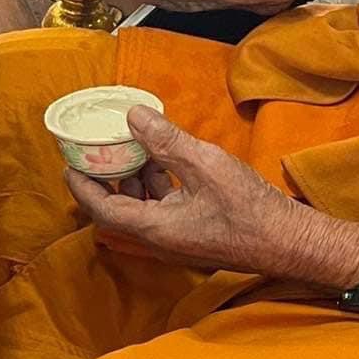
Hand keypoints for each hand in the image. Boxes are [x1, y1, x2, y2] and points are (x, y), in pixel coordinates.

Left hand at [62, 107, 323, 275]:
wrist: (288, 241)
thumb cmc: (250, 209)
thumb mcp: (206, 165)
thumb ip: (167, 142)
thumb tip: (133, 117)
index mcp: (155, 227)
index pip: (102, 209)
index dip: (82, 185)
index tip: (69, 161)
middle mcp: (160, 238)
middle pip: (118, 208)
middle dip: (106, 177)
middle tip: (98, 147)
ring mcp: (177, 237)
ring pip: (141, 206)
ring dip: (133, 177)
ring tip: (131, 144)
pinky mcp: (194, 231)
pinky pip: (162, 207)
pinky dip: (156, 183)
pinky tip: (165, 158)